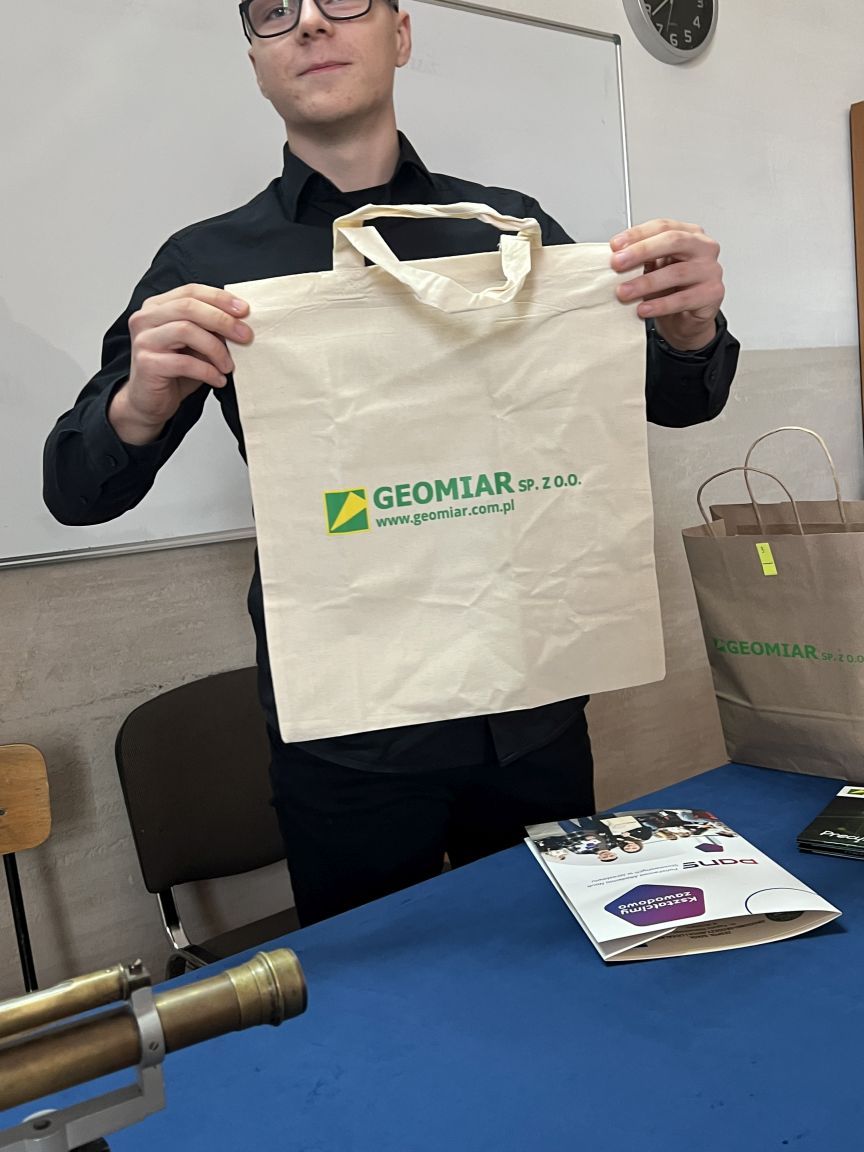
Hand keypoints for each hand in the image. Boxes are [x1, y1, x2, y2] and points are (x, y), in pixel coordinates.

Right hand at [109, 285, 251, 444]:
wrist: (150, 402)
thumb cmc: (174, 372)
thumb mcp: (196, 345)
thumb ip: (210, 329)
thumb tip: (241, 323)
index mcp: (157, 306)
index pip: (191, 291)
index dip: (220, 298)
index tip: (245, 311)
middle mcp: (146, 318)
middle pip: (188, 307)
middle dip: (222, 320)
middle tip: (245, 336)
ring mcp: (144, 340)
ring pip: (186, 330)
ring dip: (215, 348)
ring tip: (229, 366)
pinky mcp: (147, 363)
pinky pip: (184, 362)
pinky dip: (208, 371)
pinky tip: (218, 379)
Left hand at [610, 219, 723, 350]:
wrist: (687, 320)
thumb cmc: (671, 289)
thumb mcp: (654, 268)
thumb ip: (640, 259)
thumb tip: (615, 256)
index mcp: (689, 234)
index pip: (663, 226)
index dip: (637, 234)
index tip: (615, 246)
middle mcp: (703, 248)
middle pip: (673, 241)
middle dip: (641, 251)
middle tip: (617, 263)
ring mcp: (710, 270)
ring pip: (676, 272)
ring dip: (646, 283)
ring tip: (624, 292)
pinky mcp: (712, 294)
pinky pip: (684, 299)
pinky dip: (661, 305)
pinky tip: (644, 309)